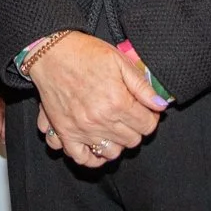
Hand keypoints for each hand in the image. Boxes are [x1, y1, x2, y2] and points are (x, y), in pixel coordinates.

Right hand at [29, 33, 161, 167]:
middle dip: (135, 128)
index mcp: (117, 101)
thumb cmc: (84, 53)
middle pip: (132, 140)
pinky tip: (98, 146)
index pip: (147, 126)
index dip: (150, 117)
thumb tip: (160, 105)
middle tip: (129, 116)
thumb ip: (142, 86)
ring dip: (117, 142)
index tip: (145, 110)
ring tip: (114, 128)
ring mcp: (82, 129)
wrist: (50, 52)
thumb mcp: (119, 61)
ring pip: (112, 152)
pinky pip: (82, 158)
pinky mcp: (65, 132)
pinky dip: (93, 157)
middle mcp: (101, 119)